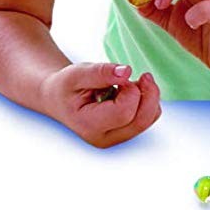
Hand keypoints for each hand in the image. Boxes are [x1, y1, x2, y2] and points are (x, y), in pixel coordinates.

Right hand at [41, 63, 161, 146]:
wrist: (59, 99)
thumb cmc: (66, 87)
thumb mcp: (76, 74)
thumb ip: (100, 72)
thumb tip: (126, 71)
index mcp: (89, 126)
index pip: (124, 112)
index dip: (130, 90)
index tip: (121, 77)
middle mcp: (105, 138)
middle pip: (142, 119)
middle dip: (148, 93)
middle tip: (141, 75)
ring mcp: (117, 138)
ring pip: (149, 118)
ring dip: (148, 96)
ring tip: (128, 84)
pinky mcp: (126, 133)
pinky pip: (149, 117)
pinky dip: (147, 101)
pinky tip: (131, 92)